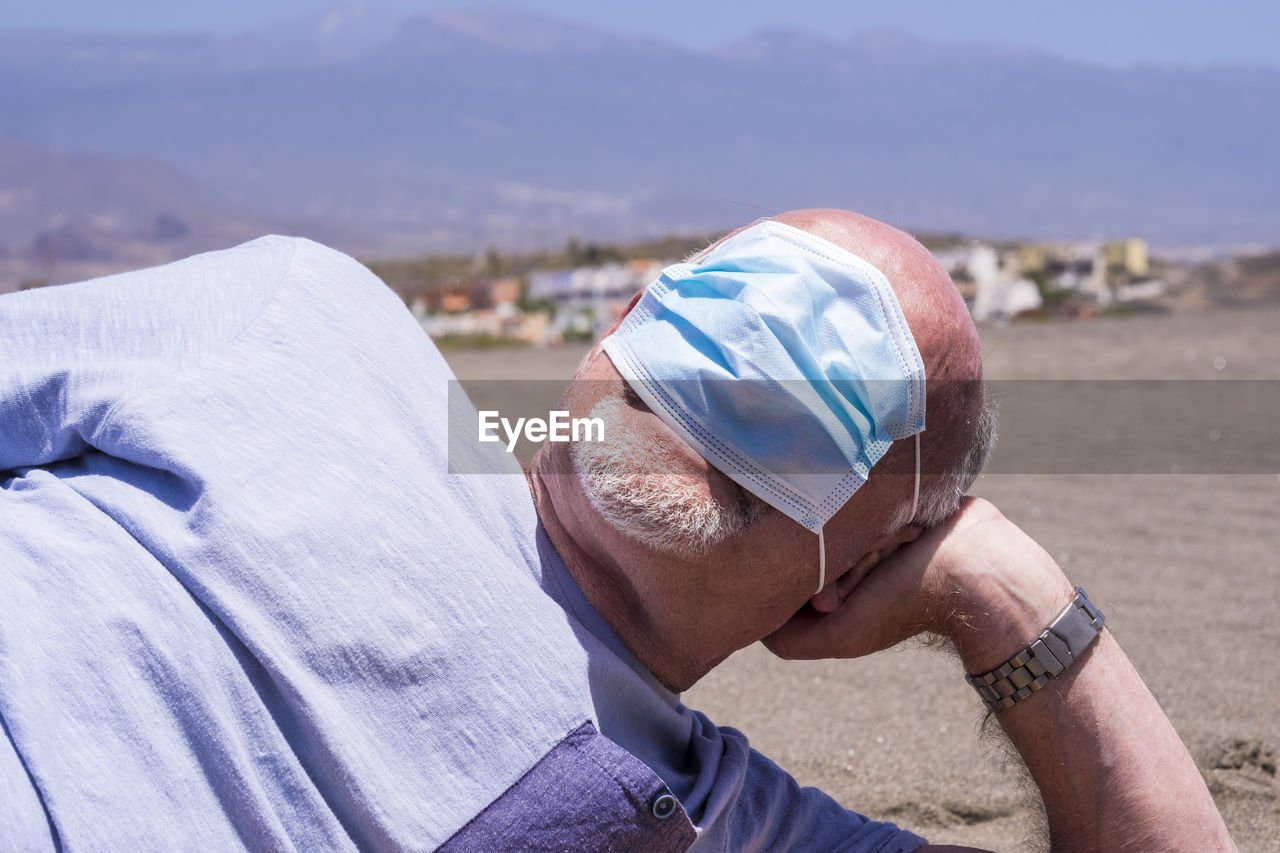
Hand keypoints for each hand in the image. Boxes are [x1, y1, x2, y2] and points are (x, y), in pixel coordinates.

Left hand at [764, 497, 1074, 671]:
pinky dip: (886, 514)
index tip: (838, 596)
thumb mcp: (839, 635)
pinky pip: (867, 488)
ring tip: (899, 548)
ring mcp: (870, 517)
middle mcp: (848, 545)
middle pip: (818, 537)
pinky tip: (911, 530)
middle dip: (845, 555)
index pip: (794, 562)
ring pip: (843, 512)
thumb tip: (752, 610)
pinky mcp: (889, 491)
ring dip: (870, 534)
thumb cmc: (906, 604)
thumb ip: (789, 637)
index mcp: (831, 576)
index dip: (812, 577)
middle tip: (873, 571)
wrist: (979, 573)